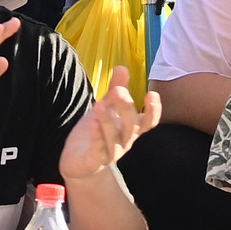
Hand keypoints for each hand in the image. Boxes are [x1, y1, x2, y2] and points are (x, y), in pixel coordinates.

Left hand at [57, 64, 160, 180]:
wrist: (77, 162)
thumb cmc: (96, 133)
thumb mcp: (106, 108)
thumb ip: (115, 90)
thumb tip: (123, 67)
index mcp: (130, 130)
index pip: (148, 122)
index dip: (153, 111)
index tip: (152, 94)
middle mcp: (124, 143)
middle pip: (132, 128)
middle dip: (127, 110)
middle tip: (119, 91)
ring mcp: (110, 154)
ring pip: (114, 139)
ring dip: (108, 122)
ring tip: (100, 104)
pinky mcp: (93, 162)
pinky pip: (98, 151)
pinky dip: (97, 138)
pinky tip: (93, 124)